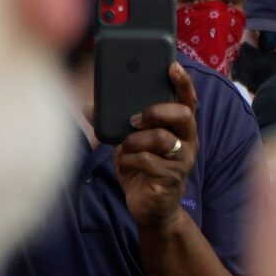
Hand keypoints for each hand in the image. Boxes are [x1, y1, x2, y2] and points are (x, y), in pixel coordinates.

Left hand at [116, 61, 200, 231]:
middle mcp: (187, 142)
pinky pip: (147, 161)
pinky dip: (129, 161)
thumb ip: (115, 125)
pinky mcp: (171, 179)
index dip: (183, 82)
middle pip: (183, 115)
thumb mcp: (129, 144)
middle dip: (156, 112)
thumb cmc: (142, 170)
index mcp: (180, 129)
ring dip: (135, 141)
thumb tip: (88, 107)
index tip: (172, 66)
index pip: (188, 100)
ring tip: (125, 148)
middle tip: (134, 119)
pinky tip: (124, 165)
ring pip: (160, 139)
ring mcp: (182, 161)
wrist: (150, 209)